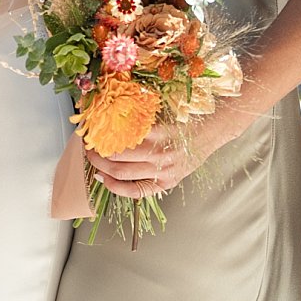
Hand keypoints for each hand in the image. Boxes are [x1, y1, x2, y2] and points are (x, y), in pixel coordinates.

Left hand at [87, 96, 258, 196]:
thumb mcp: (162, 110)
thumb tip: (107, 114)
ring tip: (93, 160)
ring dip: (102, 168)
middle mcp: (161, 154)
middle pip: (117, 159)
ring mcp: (164, 171)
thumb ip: (137, 116)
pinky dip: (117, 187)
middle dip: (96, 153)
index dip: (99, 137)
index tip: (89, 131)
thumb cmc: (187, 115)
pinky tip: (105, 180)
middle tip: (86, 146)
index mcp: (158, 133)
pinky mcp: (168, 182)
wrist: (214, 128)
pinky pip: (137, 191)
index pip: (118, 139)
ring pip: (123, 175)